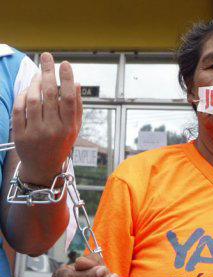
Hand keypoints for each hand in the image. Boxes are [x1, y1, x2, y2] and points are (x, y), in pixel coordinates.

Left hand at [12, 52, 81, 184]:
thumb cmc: (61, 143)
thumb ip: (76, 106)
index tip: (65, 64)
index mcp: (68, 127)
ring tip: (37, 73)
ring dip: (34, 83)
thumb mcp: (74, 127)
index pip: (68, 99)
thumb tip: (75, 83)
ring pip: (33, 100)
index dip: (66, 79)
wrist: (44, 166)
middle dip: (48, 73)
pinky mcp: (20, 134)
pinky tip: (27, 89)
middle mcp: (53, 129)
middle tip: (46, 57)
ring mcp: (35, 132)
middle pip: (49, 95)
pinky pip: (19, 109)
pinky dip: (22, 95)